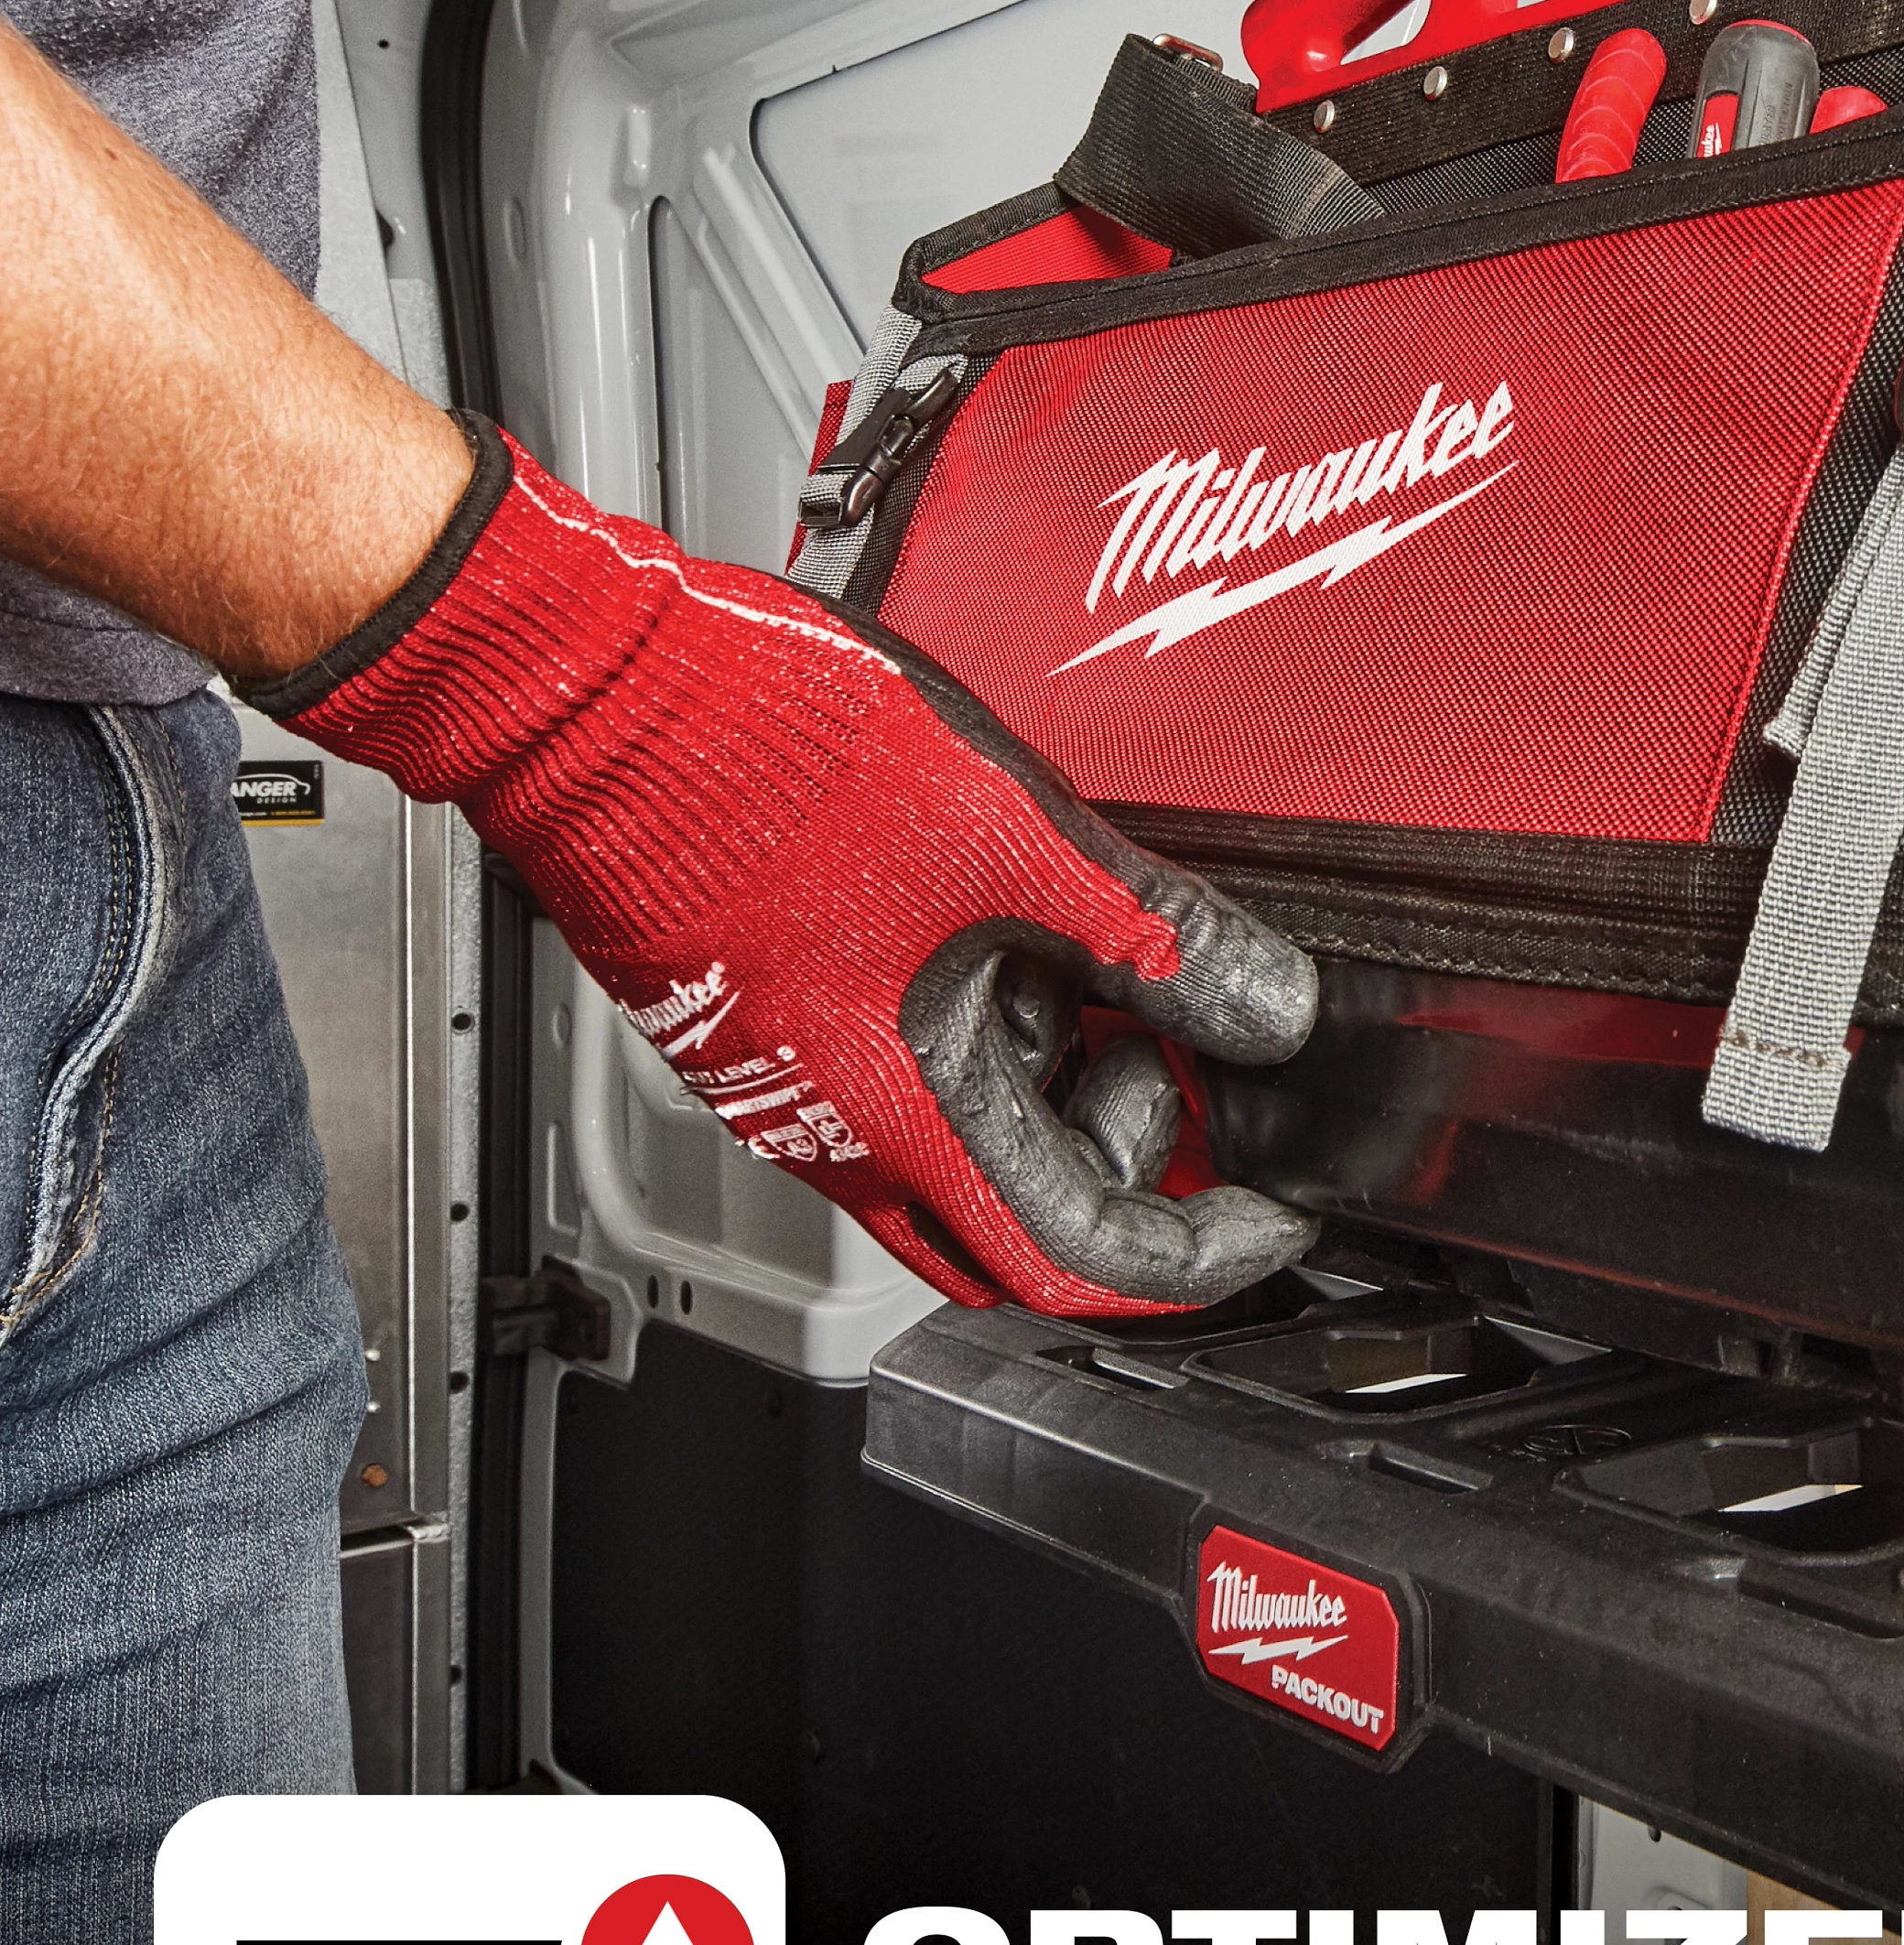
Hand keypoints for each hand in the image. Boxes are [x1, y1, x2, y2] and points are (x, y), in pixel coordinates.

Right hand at [246, 422, 1318, 1317]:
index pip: (1076, 1264)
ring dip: (1062, 1080)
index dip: (1199, 1257)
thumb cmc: (762, 750)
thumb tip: (1269, 1007)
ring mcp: (792, 1071)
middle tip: (1197, 1067)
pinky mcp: (769, 1006)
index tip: (1272, 1217)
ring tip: (1116, 966)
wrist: (590, 680)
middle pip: (1021, 1221)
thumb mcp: (1019, 838)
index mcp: (900, 1116)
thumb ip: (1158, 939)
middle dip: (1132, 1170)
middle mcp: (833, 1127)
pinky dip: (997, 1027)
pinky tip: (1030, 927)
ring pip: (965, 1138)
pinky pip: (909, 1063)